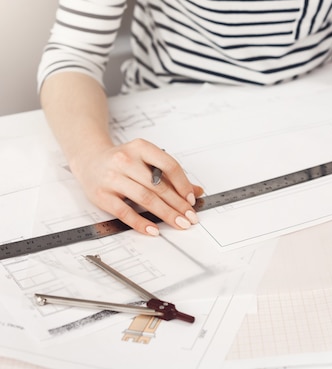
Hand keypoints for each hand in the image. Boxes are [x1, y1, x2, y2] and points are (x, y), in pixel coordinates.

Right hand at [71, 138, 203, 235]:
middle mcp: (125, 160)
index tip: (191, 199)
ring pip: (145, 198)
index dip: (183, 184)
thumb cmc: (122, 162)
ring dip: (165, 213)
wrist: (89, 160)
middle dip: (178, 204)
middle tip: (190, 217)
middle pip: (158, 185)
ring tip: (179, 223)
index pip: (169, 165)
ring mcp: (112, 177)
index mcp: (140, 148)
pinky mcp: (102, 195)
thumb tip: (196, 191)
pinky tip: (153, 229)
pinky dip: (141, 222)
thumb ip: (170, 175)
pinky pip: (125, 212)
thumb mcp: (146, 161)